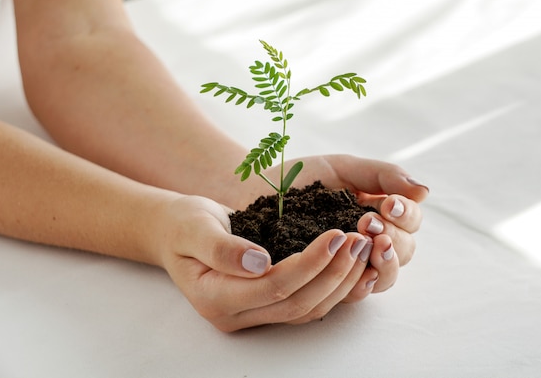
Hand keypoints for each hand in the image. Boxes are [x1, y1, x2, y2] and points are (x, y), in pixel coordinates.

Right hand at [154, 195, 370, 331]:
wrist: (179, 233)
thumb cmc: (184, 225)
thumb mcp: (194, 227)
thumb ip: (221, 248)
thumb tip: (259, 262)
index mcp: (214, 298)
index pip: (274, 287)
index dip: (309, 264)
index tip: (335, 234)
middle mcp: (235, 315)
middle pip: (297, 303)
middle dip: (333, 273)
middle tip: (358, 240)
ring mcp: (252, 315)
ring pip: (307, 309)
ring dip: (339, 282)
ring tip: (362, 248)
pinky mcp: (267, 305)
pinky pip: (307, 303)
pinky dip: (333, 287)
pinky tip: (353, 265)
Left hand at [249, 154, 427, 298]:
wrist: (256, 191)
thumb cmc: (301, 178)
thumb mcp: (343, 169)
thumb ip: (382, 175)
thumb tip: (424, 191)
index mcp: (380, 213)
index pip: (411, 221)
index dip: (407, 215)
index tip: (387, 204)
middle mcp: (371, 241)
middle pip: (404, 252)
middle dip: (393, 239)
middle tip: (369, 223)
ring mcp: (351, 264)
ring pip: (384, 277)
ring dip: (383, 263)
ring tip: (367, 243)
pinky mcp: (327, 283)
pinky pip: (353, 294)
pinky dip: (359, 285)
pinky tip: (357, 273)